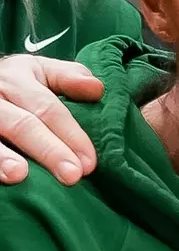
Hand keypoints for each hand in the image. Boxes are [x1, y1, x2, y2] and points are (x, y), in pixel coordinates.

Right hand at [0, 55, 101, 184]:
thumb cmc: (16, 83)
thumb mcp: (40, 72)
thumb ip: (67, 78)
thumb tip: (97, 89)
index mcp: (17, 79)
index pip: (47, 108)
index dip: (70, 134)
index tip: (89, 162)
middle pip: (22, 125)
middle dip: (49, 150)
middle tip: (72, 175)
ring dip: (3, 157)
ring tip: (19, 174)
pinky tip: (3, 178)